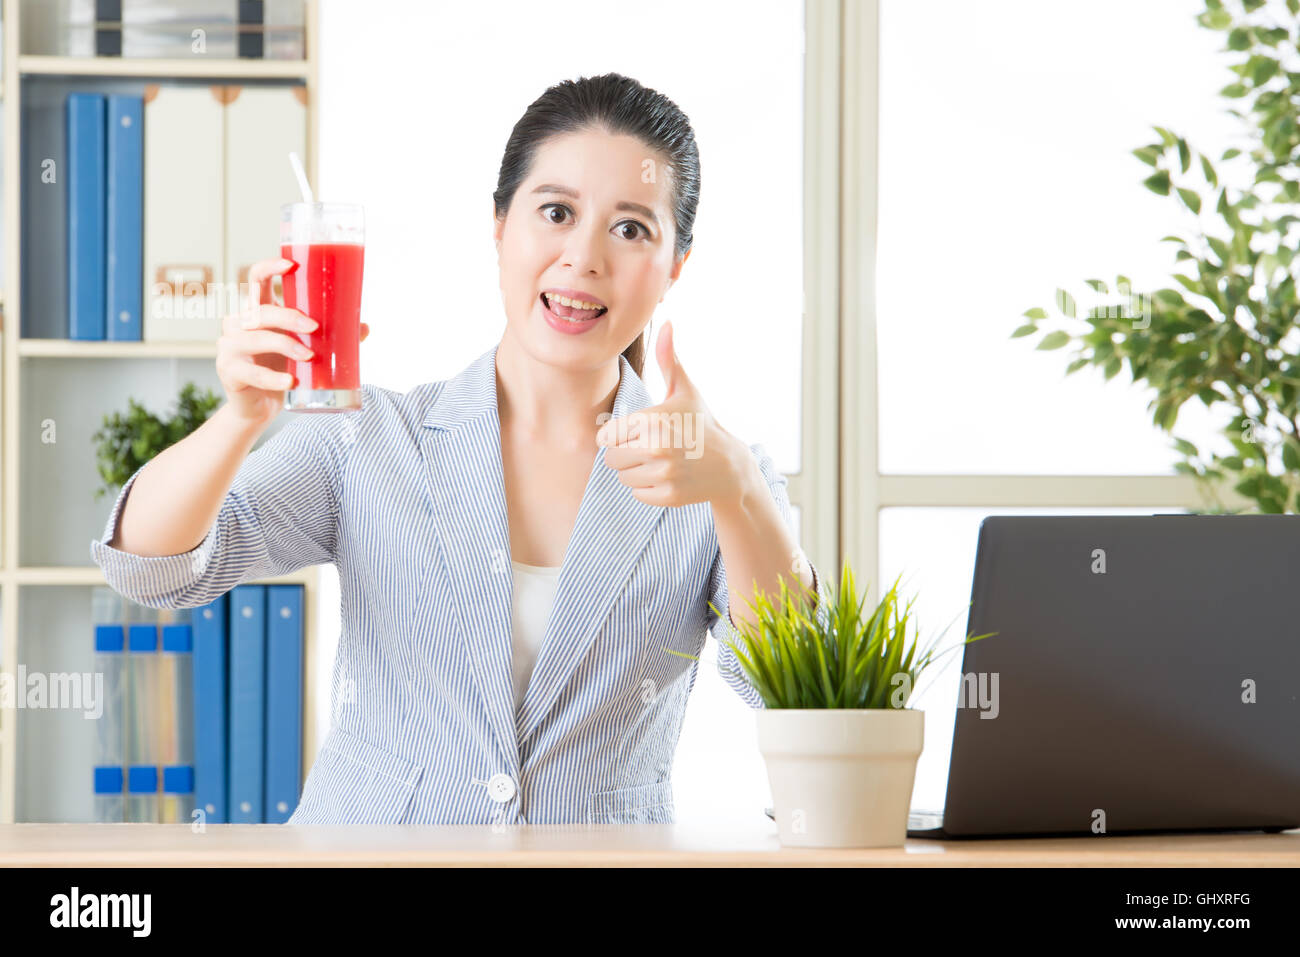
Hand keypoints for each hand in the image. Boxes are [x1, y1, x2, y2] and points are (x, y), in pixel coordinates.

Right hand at [217, 257, 370, 428]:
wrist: (261, 407)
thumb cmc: (282, 368)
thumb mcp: (303, 346)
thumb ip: (329, 335)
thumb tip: (364, 327)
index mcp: (257, 310)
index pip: (256, 278)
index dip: (270, 267)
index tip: (291, 265)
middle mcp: (238, 323)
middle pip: (261, 310)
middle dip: (289, 317)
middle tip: (315, 328)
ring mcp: (229, 346)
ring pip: (256, 339)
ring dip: (286, 346)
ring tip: (309, 357)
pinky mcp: (227, 371)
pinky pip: (252, 373)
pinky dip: (273, 378)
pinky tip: (290, 382)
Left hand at [596, 321, 753, 506]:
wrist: (729, 465)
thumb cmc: (700, 423)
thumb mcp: (685, 391)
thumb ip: (668, 360)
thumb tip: (667, 322)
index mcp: (652, 420)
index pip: (606, 436)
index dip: (619, 434)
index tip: (640, 432)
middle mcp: (656, 447)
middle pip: (611, 458)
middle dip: (626, 454)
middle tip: (652, 448)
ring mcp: (664, 473)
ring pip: (623, 477)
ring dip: (636, 471)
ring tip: (662, 461)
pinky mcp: (668, 495)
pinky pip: (637, 493)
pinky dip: (648, 488)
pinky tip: (669, 476)